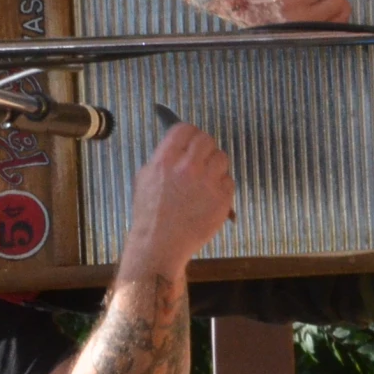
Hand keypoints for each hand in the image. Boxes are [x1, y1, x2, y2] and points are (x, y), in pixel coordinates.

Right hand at [120, 123, 234, 271]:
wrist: (160, 243)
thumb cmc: (150, 214)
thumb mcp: (145, 178)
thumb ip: (162, 159)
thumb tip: (177, 146)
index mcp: (166, 160)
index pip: (185, 129)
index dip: (188, 134)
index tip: (189, 141)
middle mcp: (188, 168)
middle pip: (206, 139)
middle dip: (204, 147)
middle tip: (200, 158)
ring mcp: (207, 183)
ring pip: (221, 158)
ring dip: (215, 165)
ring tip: (206, 178)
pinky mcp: (222, 198)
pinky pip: (229, 180)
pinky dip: (221, 186)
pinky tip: (210, 196)